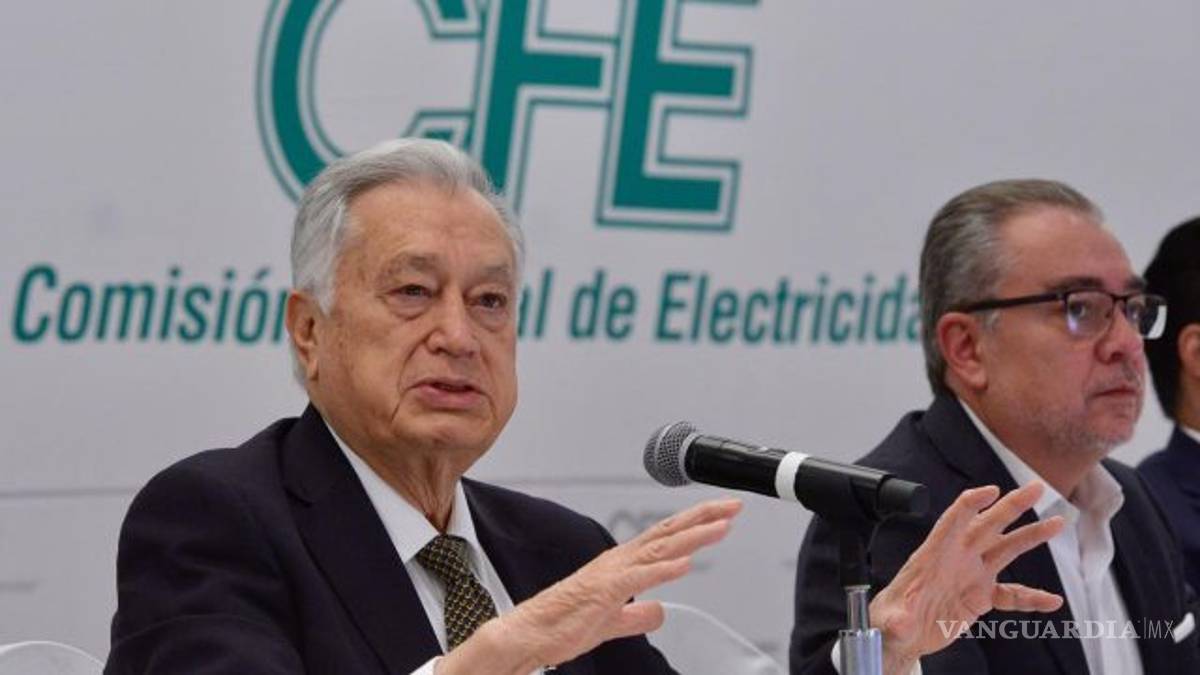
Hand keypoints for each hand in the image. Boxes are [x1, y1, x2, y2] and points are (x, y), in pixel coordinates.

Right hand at [436, 498, 741, 674]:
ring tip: (720, 527)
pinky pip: (638, 578)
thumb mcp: (612, 621)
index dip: (694, 524)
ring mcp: (611, 574)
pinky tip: (685, 562)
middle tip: (732, 506)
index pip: (665, 537)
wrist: (529, 634)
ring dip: (692, 536)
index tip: (721, 515)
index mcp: (621, 564)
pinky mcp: (603, 592)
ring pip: (659, 549)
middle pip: (668, 533)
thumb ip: (637, 615)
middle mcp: (619, 561)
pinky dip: (663, 569)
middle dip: (702, 518)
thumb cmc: (562, 624)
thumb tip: (658, 611)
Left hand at [869, 482, 1064, 673]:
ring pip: (1006, 549)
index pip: (952, 522)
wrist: (902, 637)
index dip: (969, 505)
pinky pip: (1012, 593)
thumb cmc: (891, 621)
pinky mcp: (980, 595)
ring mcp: (971, 575)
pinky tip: (1051, 600)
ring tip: (1057, 523)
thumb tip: (899, 623)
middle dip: (1011, 506)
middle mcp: (956, 559)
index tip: (990, 491)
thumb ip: (897, 621)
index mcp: (933, 556)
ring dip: (1031, 536)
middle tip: (1036, 487)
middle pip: (987, 525)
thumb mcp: (891, 622)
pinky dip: (1031, 597)